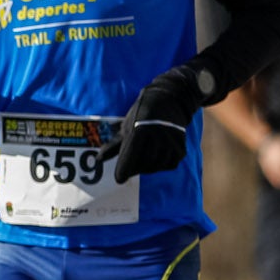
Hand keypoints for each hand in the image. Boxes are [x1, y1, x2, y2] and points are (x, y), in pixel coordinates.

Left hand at [109, 64, 203, 183]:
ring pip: (156, 167)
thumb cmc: (142, 113)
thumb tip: (99, 159)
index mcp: (140, 130)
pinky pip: (168, 165)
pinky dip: (161, 165)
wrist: (169, 101)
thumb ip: (113, 145)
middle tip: (130, 166)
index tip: (119, 178)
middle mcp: (157, 136)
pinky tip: (156, 156)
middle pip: (142, 165)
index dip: (123, 170)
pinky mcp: (181, 148)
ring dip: (147, 168)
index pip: (130, 157)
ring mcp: (171, 142)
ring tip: (142, 159)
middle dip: (134, 169)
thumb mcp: (126, 126)